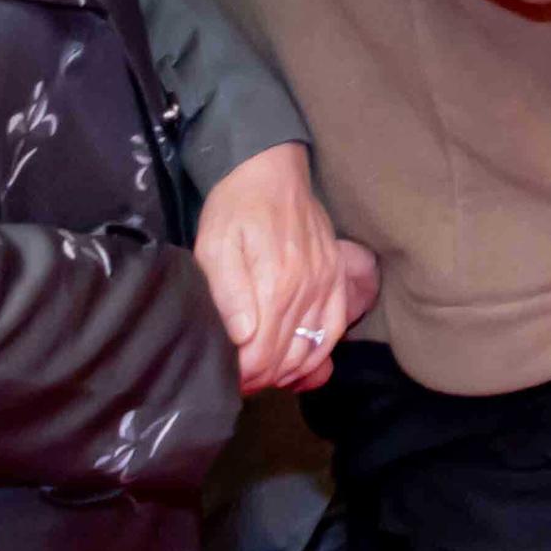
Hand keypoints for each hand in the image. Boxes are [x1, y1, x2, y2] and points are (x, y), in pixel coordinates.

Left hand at [192, 143, 370, 394]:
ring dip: (286, 370)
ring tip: (260, 372)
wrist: (271, 172)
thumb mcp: (214, 247)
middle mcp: (309, 289)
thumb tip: (243, 338)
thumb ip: (228, 294)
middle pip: (286, 357)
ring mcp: (327, 284)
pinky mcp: (337, 278)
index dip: (240, 375)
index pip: (261, 355)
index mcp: (276, 285)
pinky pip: (334, 329)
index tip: (221, 376)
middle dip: (258, 377)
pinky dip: (318, 354)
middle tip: (234, 379)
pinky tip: (297, 360)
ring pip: (312, 350)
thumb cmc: (235, 210)